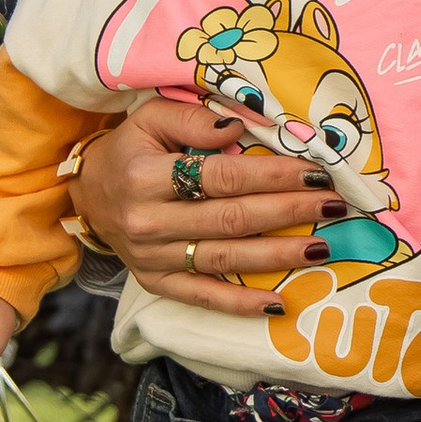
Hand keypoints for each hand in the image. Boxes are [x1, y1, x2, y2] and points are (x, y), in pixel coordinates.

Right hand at [77, 94, 343, 320]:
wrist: (87, 194)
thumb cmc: (130, 149)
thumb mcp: (151, 117)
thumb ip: (195, 119)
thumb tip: (242, 127)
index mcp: (146, 176)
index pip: (222, 177)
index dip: (271, 176)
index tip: (315, 172)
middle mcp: (148, 222)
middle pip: (231, 219)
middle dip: (289, 212)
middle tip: (333, 206)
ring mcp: (152, 258)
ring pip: (225, 259)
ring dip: (278, 256)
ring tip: (321, 248)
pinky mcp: (156, 282)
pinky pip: (203, 297)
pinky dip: (241, 304)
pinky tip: (279, 303)